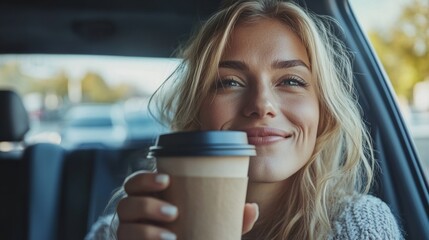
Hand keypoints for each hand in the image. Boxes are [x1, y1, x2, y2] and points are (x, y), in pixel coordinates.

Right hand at [116, 171, 259, 238]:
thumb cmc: (195, 234)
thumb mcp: (213, 225)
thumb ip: (231, 217)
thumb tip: (251, 207)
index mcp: (151, 198)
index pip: (136, 182)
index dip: (145, 178)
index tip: (167, 180)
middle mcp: (134, 214)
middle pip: (126, 201)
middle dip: (147, 203)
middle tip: (174, 211)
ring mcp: (128, 232)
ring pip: (123, 224)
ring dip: (146, 228)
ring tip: (171, 235)